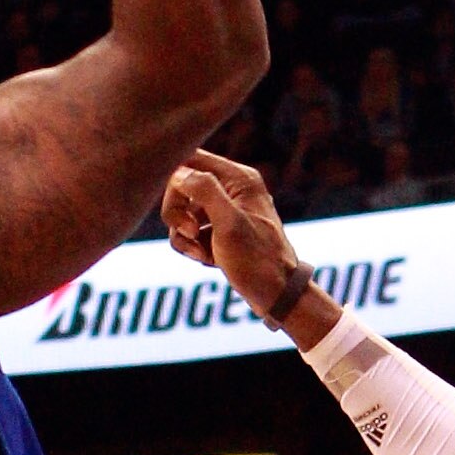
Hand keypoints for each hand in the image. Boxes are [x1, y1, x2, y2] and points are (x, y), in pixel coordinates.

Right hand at [165, 150, 300, 315]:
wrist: (278, 296)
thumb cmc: (258, 261)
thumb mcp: (230, 224)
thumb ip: (206, 192)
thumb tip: (180, 173)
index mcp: (239, 178)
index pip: (190, 159)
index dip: (175, 183)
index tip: (178, 211)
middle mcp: (232, 188)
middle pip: (181, 185)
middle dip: (177, 213)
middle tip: (189, 234)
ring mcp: (226, 210)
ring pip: (182, 211)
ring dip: (183, 235)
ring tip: (201, 254)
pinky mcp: (220, 231)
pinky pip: (190, 231)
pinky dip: (191, 246)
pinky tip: (207, 260)